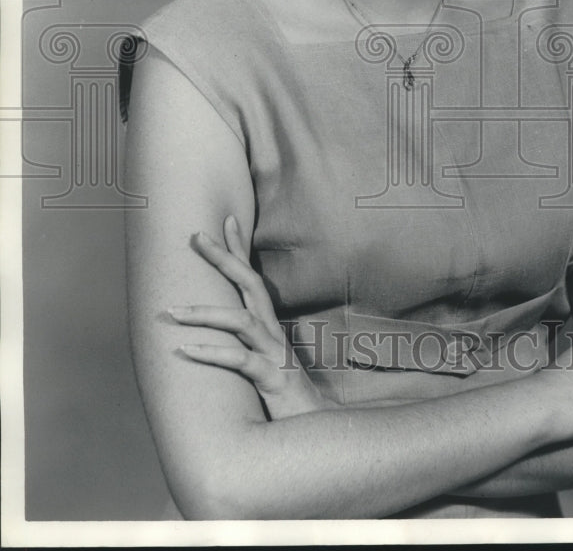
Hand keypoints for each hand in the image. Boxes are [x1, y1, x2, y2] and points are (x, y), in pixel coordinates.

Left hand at [169, 215, 338, 419]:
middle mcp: (273, 334)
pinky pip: (240, 361)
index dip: (240, 249)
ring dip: (204, 311)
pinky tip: (186, 350)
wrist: (317, 436)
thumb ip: (247, 348)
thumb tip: (218, 334)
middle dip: (223, 258)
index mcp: (270, 328)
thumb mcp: (265, 367)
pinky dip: (211, 353)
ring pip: (240, 321)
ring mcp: (275, 355)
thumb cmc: (286, 403)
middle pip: (250, 284)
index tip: (225, 219)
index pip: (253, 278)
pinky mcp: (273, 380)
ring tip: (171, 310)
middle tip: (195, 235)